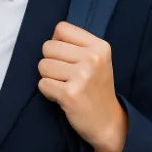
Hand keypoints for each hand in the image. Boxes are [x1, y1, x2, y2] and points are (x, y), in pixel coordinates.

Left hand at [38, 21, 127, 151]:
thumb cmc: (96, 88)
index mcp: (100, 46)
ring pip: (42, 65)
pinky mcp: (70, 94)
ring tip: (65, 86)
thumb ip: (77, 45)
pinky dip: (48, 92)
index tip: (67, 58)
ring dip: (49, 78)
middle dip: (51, 62)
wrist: (109, 124)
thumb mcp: (97, 60)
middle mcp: (93, 58)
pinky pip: (42, 84)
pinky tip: (63, 97)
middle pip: (48, 47)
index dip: (57, 43)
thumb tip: (50, 39)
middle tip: (66, 76)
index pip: (61, 28)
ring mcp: (82, 76)